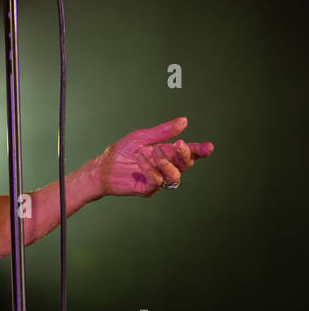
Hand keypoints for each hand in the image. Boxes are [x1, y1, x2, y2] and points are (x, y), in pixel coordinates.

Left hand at [93, 117, 213, 197]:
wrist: (102, 167)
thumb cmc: (122, 152)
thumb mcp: (142, 137)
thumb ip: (163, 132)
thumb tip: (184, 121)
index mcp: (166, 153)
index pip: (187, 153)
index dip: (199, 151)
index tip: (209, 147)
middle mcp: (165, 167)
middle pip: (186, 165)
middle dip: (186, 154)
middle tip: (180, 145)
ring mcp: (158, 179)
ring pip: (175, 176)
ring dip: (167, 162)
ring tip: (154, 151)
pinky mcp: (148, 189)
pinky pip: (157, 181)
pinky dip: (150, 169)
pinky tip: (140, 159)